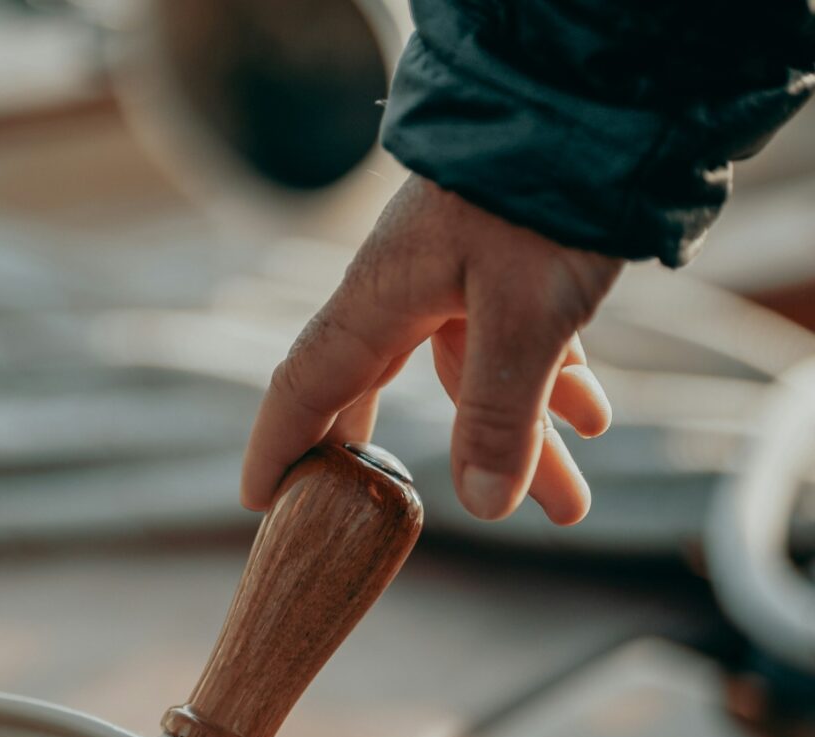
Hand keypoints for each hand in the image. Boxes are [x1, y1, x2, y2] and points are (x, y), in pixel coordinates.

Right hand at [241, 175, 623, 524]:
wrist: (596, 95)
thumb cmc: (547, 191)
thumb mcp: (526, 312)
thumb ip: (501, 411)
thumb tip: (483, 507)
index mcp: (381, 299)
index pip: (304, 386)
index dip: (278, 447)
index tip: (261, 500)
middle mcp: (408, 294)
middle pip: (379, 395)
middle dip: (385, 466)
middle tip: (374, 521)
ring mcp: (459, 280)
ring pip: (475, 382)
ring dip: (524, 444)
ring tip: (570, 507)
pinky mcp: (509, 268)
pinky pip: (519, 345)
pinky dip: (554, 389)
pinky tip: (592, 418)